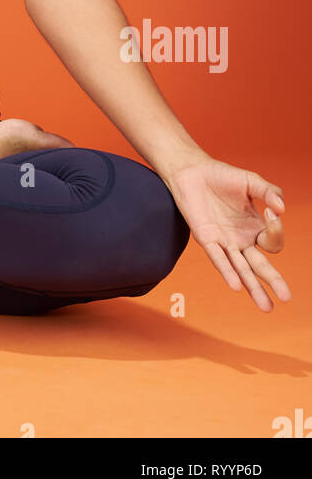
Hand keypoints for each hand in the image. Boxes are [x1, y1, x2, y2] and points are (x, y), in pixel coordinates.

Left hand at [163, 157, 288, 310]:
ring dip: (253, 287)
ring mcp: (223, 241)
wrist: (191, 171)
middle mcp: (241, 239)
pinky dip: (227, 271)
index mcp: (255, 227)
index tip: (271, 211)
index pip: (272, 241)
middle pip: (260, 265)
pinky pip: (218, 258)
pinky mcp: (205, 238)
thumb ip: (270, 191)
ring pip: (241, 270)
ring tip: (266, 307)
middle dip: (273, 281)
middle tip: (286, 297)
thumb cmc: (222, 176)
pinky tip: (235, 285)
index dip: (276, 230)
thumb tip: (281, 208)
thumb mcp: (251, 181)